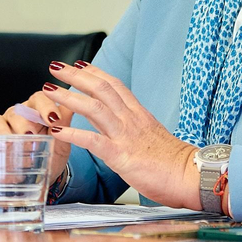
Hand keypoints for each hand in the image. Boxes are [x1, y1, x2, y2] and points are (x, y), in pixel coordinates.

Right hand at [0, 86, 74, 186]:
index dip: (45, 106)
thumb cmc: (53, 155)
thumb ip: (65, 126)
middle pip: (16, 110)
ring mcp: (1, 127)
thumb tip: (72, 107)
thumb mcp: (63, 143)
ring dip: (3, 133)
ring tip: (11, 147)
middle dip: (23, 123)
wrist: (43, 176)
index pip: (39, 98)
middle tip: (31, 137)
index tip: (53, 119)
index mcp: (37, 109)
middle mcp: (17, 115)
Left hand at [29, 61, 199, 208]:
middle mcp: (132, 120)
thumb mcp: (153, 139)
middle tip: (56, 66)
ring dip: (69, 97)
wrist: (191, 176)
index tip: (78, 64)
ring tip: (49, 90)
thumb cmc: (175, 164)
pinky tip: (56, 130)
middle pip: (101, 88)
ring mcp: (126, 136)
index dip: (95, 72)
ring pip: (94, 107)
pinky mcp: (122, 155)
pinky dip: (72, 133)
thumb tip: (120, 128)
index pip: (115, 85)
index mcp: (140, 115)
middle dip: (76, 76)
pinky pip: (93, 141)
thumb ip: (134, 130)